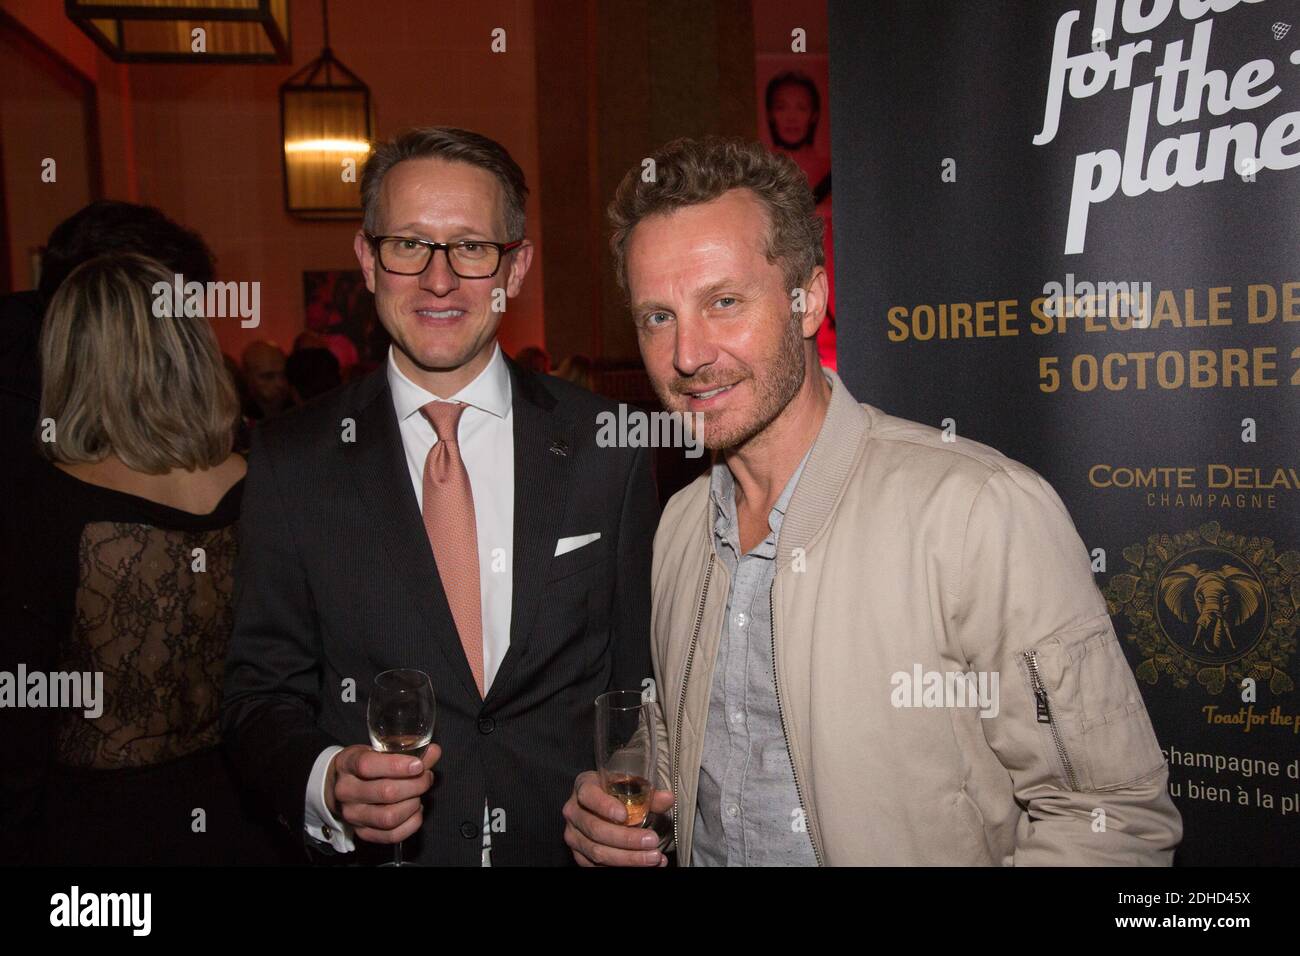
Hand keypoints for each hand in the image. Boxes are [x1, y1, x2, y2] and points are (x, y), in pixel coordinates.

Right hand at [325, 743, 440, 844]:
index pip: (367, 765)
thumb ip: (409, 750)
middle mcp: (346, 791)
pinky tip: (415, 810)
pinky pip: (392, 835)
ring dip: (413, 804)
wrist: (339, 786)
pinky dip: (412, 823)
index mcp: (347, 764)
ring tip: (418, 794)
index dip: (397, 765)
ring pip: (389, 817)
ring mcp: (352, 815)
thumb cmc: (365, 765)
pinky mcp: (362, 833)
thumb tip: (434, 752)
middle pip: (385, 792)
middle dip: (415, 785)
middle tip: (426, 777)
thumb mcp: (379, 750)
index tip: (418, 765)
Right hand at [563, 770, 673, 865]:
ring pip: (597, 852)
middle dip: (626, 839)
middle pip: (596, 829)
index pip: (589, 796)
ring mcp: (574, 836)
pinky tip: (646, 865)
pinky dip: (624, 867)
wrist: (602, 806)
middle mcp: (573, 812)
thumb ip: (648, 795)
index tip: (625, 816)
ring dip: (628, 858)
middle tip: (652, 841)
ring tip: (654, 857)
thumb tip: (668, 798)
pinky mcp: (579, 856)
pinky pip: (597, 867)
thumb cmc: (616, 793)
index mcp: (584, 786)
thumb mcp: (630, 787)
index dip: (605, 806)